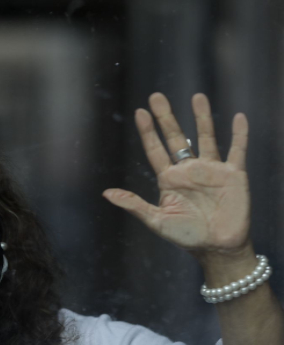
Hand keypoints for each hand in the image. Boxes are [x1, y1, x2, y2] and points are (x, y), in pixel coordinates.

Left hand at [103, 93, 250, 256]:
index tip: (140, 112)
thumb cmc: (186, 236)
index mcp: (169, 179)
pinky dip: (239, 134)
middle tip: (156, 96)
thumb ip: (133, 204)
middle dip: (166, 117)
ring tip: (196, 96)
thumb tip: (106, 193)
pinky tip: (238, 117)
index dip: (148, 131)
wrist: (217, 248)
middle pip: (176, 137)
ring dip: (201, 117)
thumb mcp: (156, 220)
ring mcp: (211, 170)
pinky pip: (237, 150)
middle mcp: (189, 170)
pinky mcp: (233, 175)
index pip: (155, 149)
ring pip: (206, 137)